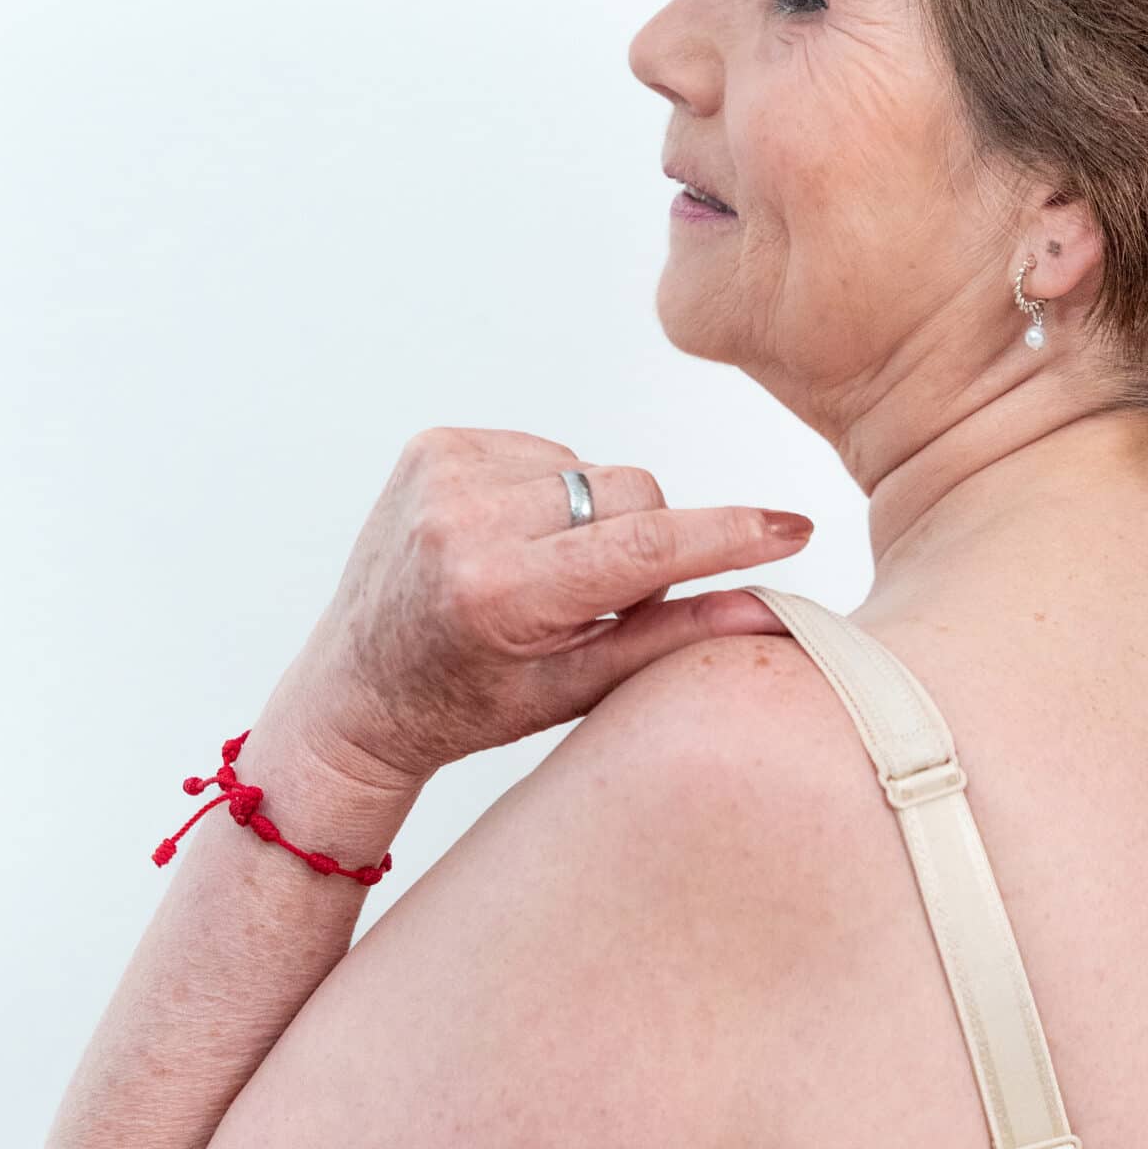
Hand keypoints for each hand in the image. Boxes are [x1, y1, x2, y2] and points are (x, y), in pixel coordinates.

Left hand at [259, 427, 812, 783]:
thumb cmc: (467, 704)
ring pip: (596, 470)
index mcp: (499, 592)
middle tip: (599, 603)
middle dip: (646, 542)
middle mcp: (464, 520)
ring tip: (545, 575)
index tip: (793, 528)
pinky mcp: (434, 444)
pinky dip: (552, 495)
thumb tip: (773, 606)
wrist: (354, 690)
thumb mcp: (577, 688)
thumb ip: (675, 638)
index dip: (728, 536)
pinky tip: (516, 542)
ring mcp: (443, 471)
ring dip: (595, 519)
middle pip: (635, 493)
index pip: (645, 547)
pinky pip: (548, 451)